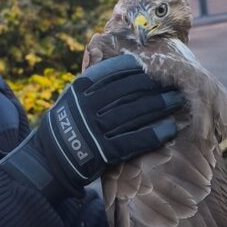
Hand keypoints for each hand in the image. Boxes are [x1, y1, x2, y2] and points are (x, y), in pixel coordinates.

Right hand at [0, 55, 183, 199]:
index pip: (115, 72)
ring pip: (134, 114)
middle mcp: (87, 106)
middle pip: (128, 91)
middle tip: (176, 84)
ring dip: (159, 106)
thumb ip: (96, 85)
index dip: (139, 70)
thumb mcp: (75, 98)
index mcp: (81, 88)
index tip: (157, 67)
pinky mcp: (102, 152)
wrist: (49, 160)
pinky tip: (170, 129)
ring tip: (177, 101)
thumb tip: (127, 67)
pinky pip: (133, 141)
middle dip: (155, 86)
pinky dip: (154, 134)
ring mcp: (94, 129)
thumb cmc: (69, 125)